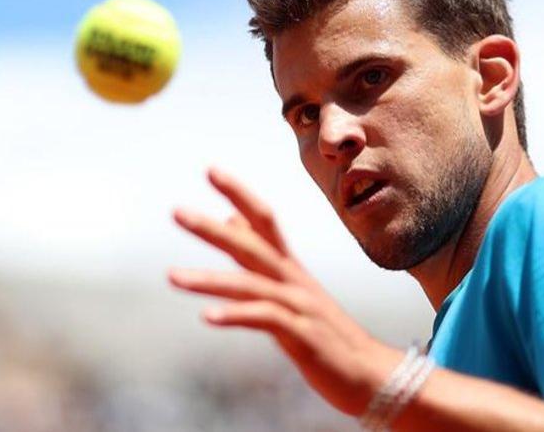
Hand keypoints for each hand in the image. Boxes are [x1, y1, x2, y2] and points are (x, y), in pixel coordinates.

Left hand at [168, 167, 404, 415]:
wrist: (371, 374)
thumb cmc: (326, 334)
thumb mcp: (291, 290)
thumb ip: (258, 257)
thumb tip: (230, 220)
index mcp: (290, 268)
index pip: (264, 220)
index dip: (239, 194)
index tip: (210, 170)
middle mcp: (294, 280)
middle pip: (250, 246)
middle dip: (211, 229)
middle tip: (176, 212)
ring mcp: (300, 306)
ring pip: (250, 285)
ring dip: (208, 281)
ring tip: (172, 277)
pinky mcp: (303, 335)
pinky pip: (265, 320)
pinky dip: (236, 316)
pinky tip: (207, 317)